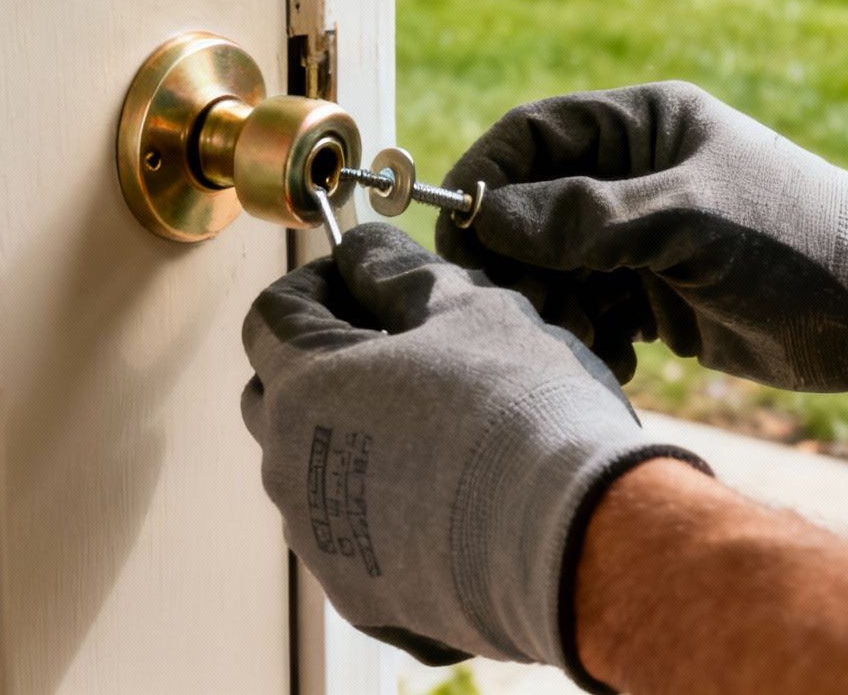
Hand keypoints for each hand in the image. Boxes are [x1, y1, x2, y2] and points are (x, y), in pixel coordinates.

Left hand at [240, 223, 706, 679]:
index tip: (364, 278)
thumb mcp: (467, 308)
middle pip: (277, 396)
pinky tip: (455, 500)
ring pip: (314, 474)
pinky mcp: (364, 597)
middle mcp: (291, 469)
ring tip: (438, 427)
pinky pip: (357, 540)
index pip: (273, 314)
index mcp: (305, 386)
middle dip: (323, 362)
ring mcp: (322, 542)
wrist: (573, 540)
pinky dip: (388, 512)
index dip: (318, 284)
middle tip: (400, 348)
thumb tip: (362, 250)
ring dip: (355, 440)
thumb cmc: (519, 409)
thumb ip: (398, 272)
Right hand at [437, 82, 847, 398]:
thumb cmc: (797, 242)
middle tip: (519, 307)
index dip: (487, 179)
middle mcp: (638, 174)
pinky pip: (591, 309)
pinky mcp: (659, 294)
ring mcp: (646, 237)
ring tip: (588, 336)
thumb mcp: (688, 221)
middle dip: (518, 259)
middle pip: (534, 208)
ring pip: (556, 267)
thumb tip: (491, 215)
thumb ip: (587, 218)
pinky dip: (591, 335)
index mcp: (645, 125)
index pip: (533, 135)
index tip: (456, 233)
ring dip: (555, 306)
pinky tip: (623, 357)